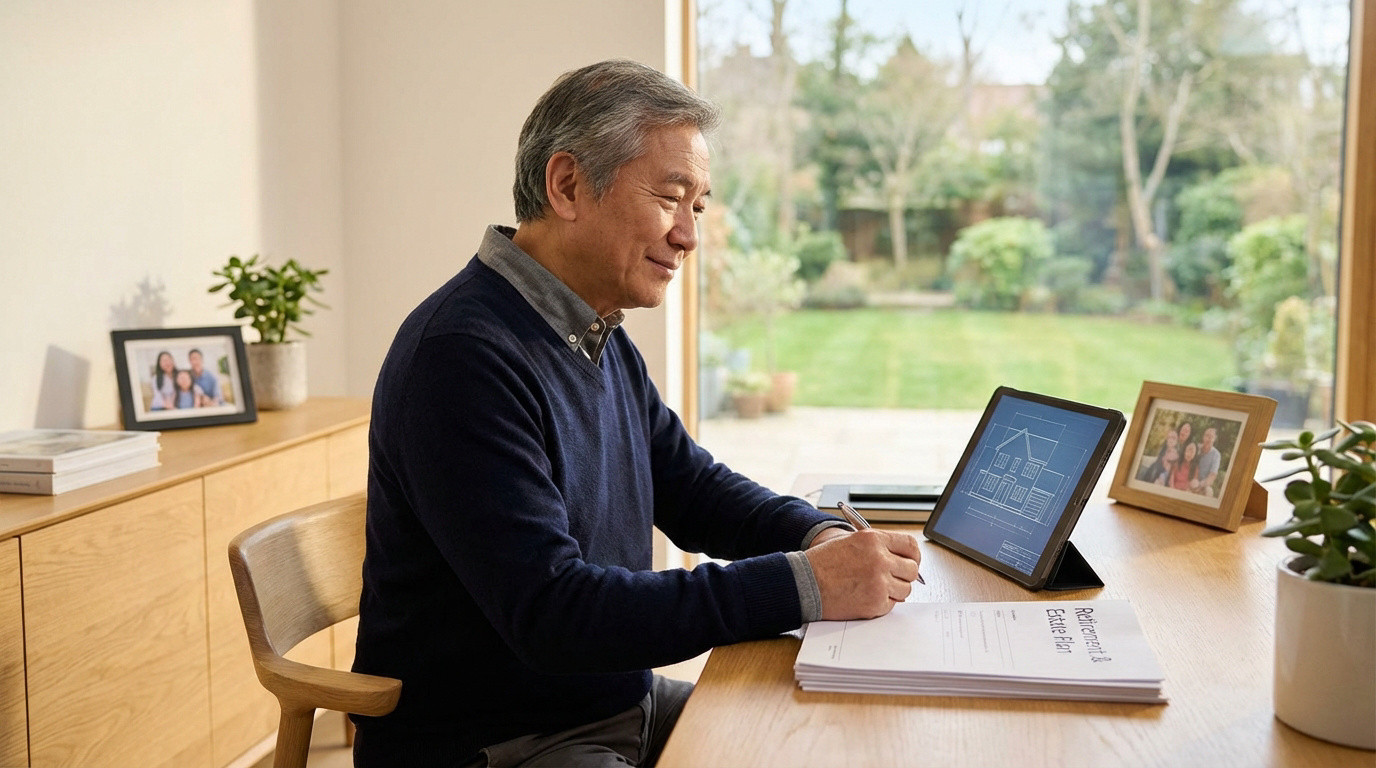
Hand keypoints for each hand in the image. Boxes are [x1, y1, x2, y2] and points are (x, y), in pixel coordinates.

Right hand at [805, 529, 921, 619]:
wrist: (804, 582)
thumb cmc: (823, 563)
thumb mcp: (852, 542)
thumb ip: (878, 547)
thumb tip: (904, 559)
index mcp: (874, 539)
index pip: (910, 545)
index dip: (913, 555)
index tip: (910, 561)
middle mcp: (880, 559)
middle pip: (912, 569)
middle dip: (903, 575)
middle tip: (891, 578)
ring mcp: (879, 582)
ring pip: (905, 589)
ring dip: (894, 590)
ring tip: (873, 588)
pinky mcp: (875, 603)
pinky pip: (892, 604)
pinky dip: (881, 603)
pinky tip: (864, 596)